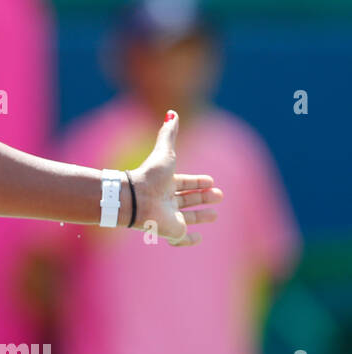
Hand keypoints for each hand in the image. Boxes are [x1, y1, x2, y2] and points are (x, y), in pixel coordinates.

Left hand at [130, 110, 223, 245]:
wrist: (135, 199)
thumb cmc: (149, 176)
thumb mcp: (164, 153)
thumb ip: (168, 134)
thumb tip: (171, 112)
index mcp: (165, 183)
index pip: (184, 182)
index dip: (196, 182)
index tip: (210, 180)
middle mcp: (166, 200)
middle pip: (187, 199)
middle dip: (203, 197)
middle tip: (219, 195)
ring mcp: (168, 217)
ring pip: (187, 218)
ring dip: (200, 216)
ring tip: (214, 214)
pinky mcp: (170, 231)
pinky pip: (180, 239)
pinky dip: (189, 241)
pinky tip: (198, 238)